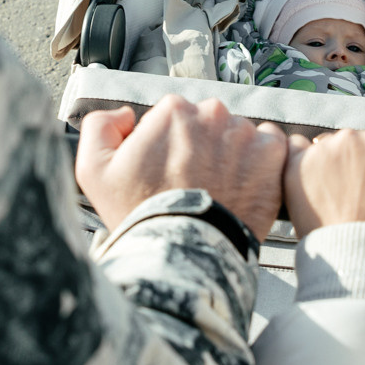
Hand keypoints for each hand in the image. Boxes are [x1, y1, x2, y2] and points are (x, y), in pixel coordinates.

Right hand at [75, 96, 292, 238]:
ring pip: (237, 135)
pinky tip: (244, 184)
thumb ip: (100, 125)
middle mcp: (212, 113)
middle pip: (207, 123)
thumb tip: (127, 114)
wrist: (185, 253)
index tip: (168, 171)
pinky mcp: (271, 155)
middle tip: (193, 181)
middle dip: (201, 146)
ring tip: (219, 188)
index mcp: (172, 110)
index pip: (174, 116)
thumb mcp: (93, 169)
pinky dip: (260, 161)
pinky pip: (270, 145)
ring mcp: (245, 133)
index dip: (168, 144)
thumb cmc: (140, 214)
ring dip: (230, 154)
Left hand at [284, 124, 364, 243]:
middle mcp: (354, 136)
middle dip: (361, 167)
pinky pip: (295, 150)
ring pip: (330, 150)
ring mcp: (323, 150)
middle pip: (358, 145)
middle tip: (364, 201)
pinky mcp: (297, 165)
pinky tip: (314, 188)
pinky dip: (303, 164)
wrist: (362, 262)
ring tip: (341, 201)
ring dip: (334, 167)